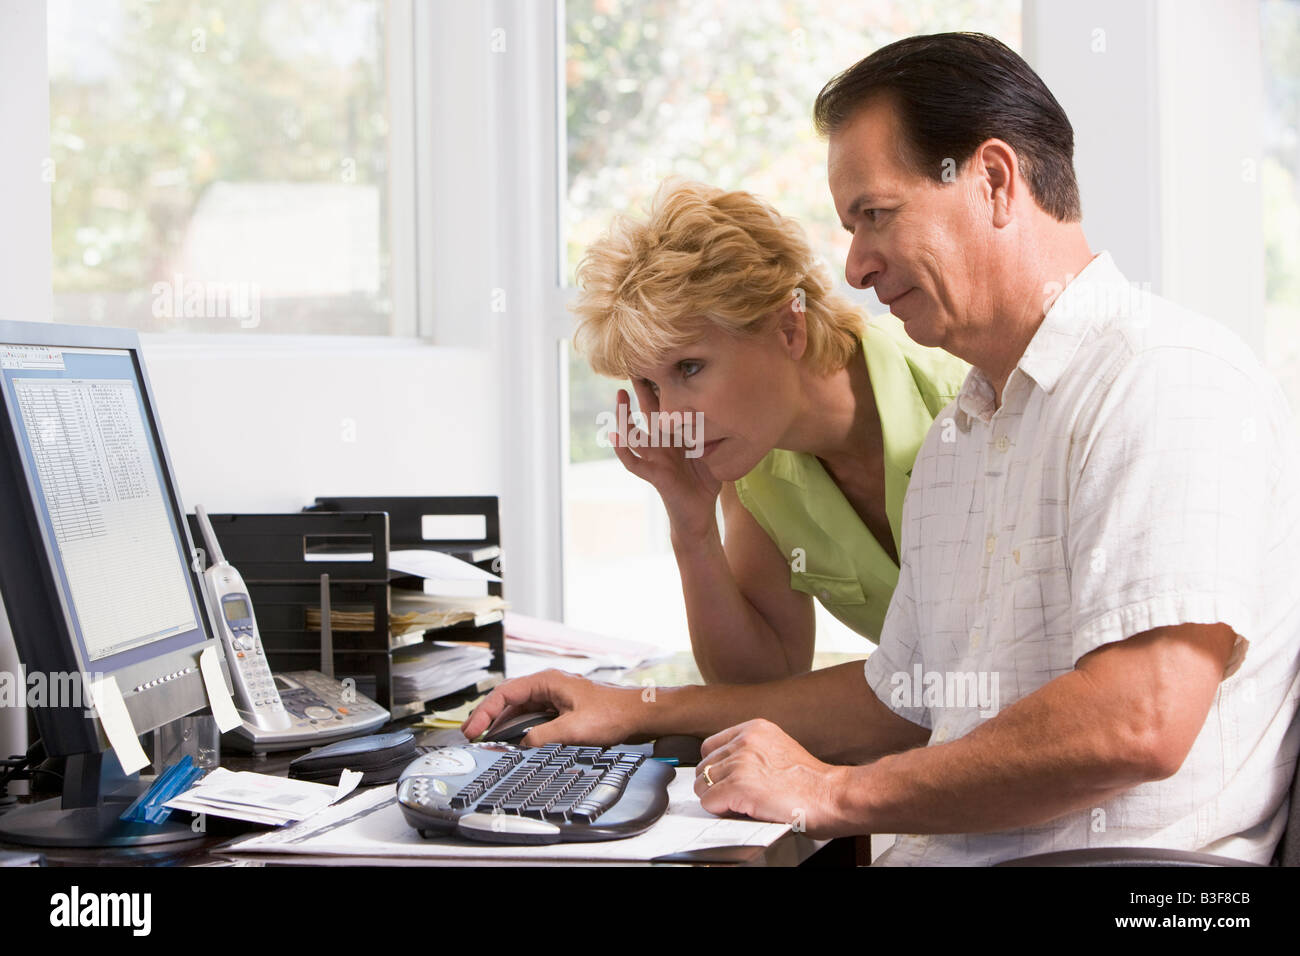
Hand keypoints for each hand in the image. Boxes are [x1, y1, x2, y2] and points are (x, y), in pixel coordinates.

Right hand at [460, 669, 646, 747]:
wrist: (638, 714)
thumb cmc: (614, 714)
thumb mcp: (574, 728)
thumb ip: (543, 737)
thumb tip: (521, 745)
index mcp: (547, 682)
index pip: (505, 693)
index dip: (485, 712)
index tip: (473, 729)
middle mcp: (548, 686)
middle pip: (508, 700)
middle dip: (488, 717)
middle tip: (471, 735)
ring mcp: (554, 698)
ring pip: (519, 710)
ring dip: (502, 725)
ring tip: (484, 740)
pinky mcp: (561, 710)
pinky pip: (531, 718)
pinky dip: (518, 729)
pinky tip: (511, 741)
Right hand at [611, 382, 721, 539]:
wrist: (700, 513)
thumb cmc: (705, 483)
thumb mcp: (712, 452)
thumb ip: (715, 432)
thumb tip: (733, 407)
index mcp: (675, 437)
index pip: (666, 407)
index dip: (661, 388)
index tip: (661, 364)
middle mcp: (662, 445)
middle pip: (648, 414)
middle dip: (641, 392)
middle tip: (634, 367)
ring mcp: (655, 459)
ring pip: (635, 434)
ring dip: (625, 416)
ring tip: (619, 396)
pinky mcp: (654, 475)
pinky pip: (634, 462)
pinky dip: (624, 450)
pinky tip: (615, 436)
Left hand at [693, 718, 849, 837]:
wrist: (832, 796)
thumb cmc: (813, 782)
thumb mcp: (778, 750)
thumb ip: (751, 752)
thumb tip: (725, 770)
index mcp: (755, 728)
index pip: (711, 746)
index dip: (718, 768)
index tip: (727, 780)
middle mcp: (745, 741)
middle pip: (704, 766)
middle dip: (715, 784)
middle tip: (735, 797)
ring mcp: (741, 763)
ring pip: (702, 785)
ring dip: (717, 799)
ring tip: (741, 805)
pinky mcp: (739, 786)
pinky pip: (709, 802)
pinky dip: (719, 811)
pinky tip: (741, 811)